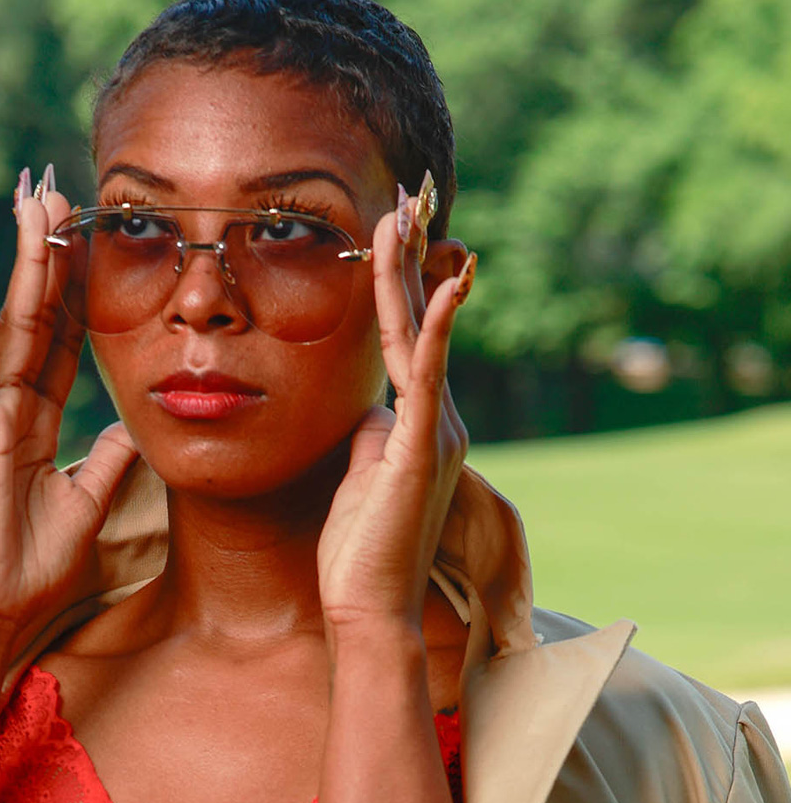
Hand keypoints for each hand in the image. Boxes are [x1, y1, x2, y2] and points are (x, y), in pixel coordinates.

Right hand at [0, 176, 137, 696]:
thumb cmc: (34, 567)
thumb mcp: (89, 502)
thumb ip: (107, 460)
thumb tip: (132, 427)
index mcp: (40, 423)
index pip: (65, 343)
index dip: (79, 293)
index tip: (91, 243)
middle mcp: (13, 409)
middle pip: (39, 319)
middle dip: (51, 257)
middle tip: (57, 194)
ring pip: (10, 327)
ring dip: (22, 264)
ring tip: (29, 204)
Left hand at [317, 188, 472, 634]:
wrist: (367, 606)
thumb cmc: (358, 547)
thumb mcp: (361, 472)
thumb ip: (371, 432)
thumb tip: (369, 406)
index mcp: (418, 423)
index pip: (408, 336)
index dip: (401, 283)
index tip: (389, 232)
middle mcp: (437, 418)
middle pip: (420, 321)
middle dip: (410, 258)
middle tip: (405, 196)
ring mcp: (434, 431)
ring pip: (420, 335)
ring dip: (412, 273)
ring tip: (406, 215)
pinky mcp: (421, 449)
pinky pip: (427, 377)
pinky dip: (434, 328)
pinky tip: (444, 284)